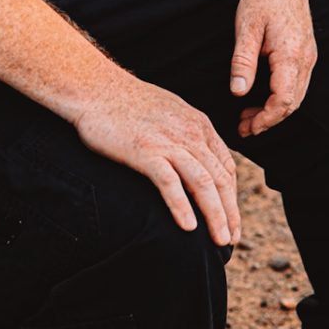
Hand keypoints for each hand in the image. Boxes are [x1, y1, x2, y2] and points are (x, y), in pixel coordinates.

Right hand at [71, 65, 239, 246]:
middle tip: (231, 240)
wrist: (95, 87)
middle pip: (220, 179)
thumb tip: (195, 160)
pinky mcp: (145, 150)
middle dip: (230, 214)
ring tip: (219, 241)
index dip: (233, 198)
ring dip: (216, 216)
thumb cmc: (127, 102)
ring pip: (203, 183)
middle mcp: (190, 133)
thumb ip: (187, 134)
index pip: (226, 167)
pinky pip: (170, 182)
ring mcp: (168, 142)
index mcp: (198, 124)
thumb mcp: (169, 112)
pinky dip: (181, 206)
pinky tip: (188, 227)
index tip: (231, 220)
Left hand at [230, 0, 316, 137]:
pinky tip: (261, 98)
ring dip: (274, 110)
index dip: (266, 119)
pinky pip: (297, 84)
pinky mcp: (305, 53)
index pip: (283, 101)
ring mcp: (308, 57)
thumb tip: (237, 93)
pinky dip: (281, 97)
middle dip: (268, 120)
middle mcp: (305, 60)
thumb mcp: (245, 28)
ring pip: (296, 96)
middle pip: (292, 103)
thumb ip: (243, 62)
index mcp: (291, 55)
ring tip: (248, 117)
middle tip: (243, 128)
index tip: (247, 127)